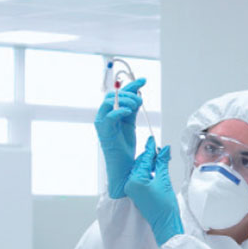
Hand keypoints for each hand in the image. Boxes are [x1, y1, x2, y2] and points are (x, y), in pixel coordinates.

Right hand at [95, 77, 145, 198]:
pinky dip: (119, 110)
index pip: (120, 94)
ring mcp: (102, 123)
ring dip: (125, 100)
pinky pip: (109, 115)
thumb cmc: (125, 149)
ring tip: (136, 106)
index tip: (145, 80)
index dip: (132, 85)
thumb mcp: (131, 125)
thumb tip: (138, 97)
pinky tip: (129, 111)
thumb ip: (132, 110)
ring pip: (109, 102)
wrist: (122, 168)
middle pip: (113, 95)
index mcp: (112, 114)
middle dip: (129, 93)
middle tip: (141, 100)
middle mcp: (104, 116)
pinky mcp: (104, 131)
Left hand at [125, 136, 183, 245]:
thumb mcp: (164, 181)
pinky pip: (141, 177)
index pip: (143, 160)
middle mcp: (130, 184)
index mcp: (135, 181)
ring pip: (141, 170)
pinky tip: (157, 168)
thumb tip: (163, 151)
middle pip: (140, 164)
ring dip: (150, 164)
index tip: (152, 140)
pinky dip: (149, 172)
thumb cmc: (164, 207)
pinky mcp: (136, 193)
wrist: (165, 224)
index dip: (150, 149)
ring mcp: (132, 189)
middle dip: (151, 157)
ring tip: (161, 159)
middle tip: (161, 150)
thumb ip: (162, 163)